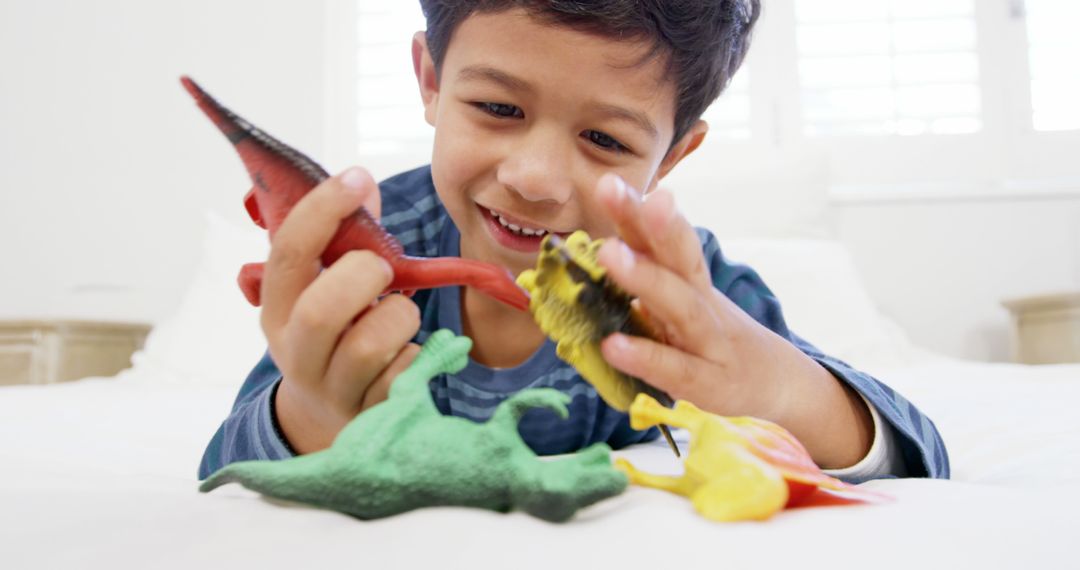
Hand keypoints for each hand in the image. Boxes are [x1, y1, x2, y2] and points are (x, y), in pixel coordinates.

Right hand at [262, 167, 420, 453]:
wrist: (328, 416)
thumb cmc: (335, 333)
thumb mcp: (326, 287)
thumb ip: (346, 239)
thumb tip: (364, 185)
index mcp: (277, 307)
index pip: (288, 253)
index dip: (322, 211)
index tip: (356, 177)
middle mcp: (295, 350)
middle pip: (321, 312)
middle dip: (363, 277)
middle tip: (383, 269)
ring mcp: (329, 388)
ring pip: (369, 344)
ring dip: (399, 316)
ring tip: (398, 315)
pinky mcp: (367, 414)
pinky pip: (403, 374)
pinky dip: (415, 355)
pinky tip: (404, 355)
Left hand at [593, 174, 871, 467]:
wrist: (779, 384)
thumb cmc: (715, 339)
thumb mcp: (685, 304)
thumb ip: (649, 278)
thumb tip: (597, 251)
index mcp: (691, 281)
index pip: (664, 239)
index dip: (638, 211)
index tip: (609, 182)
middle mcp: (702, 302)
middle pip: (677, 257)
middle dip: (646, 223)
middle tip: (612, 191)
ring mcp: (709, 342)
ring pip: (681, 305)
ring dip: (645, 276)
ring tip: (609, 253)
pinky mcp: (710, 384)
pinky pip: (676, 369)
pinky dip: (645, 356)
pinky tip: (612, 345)